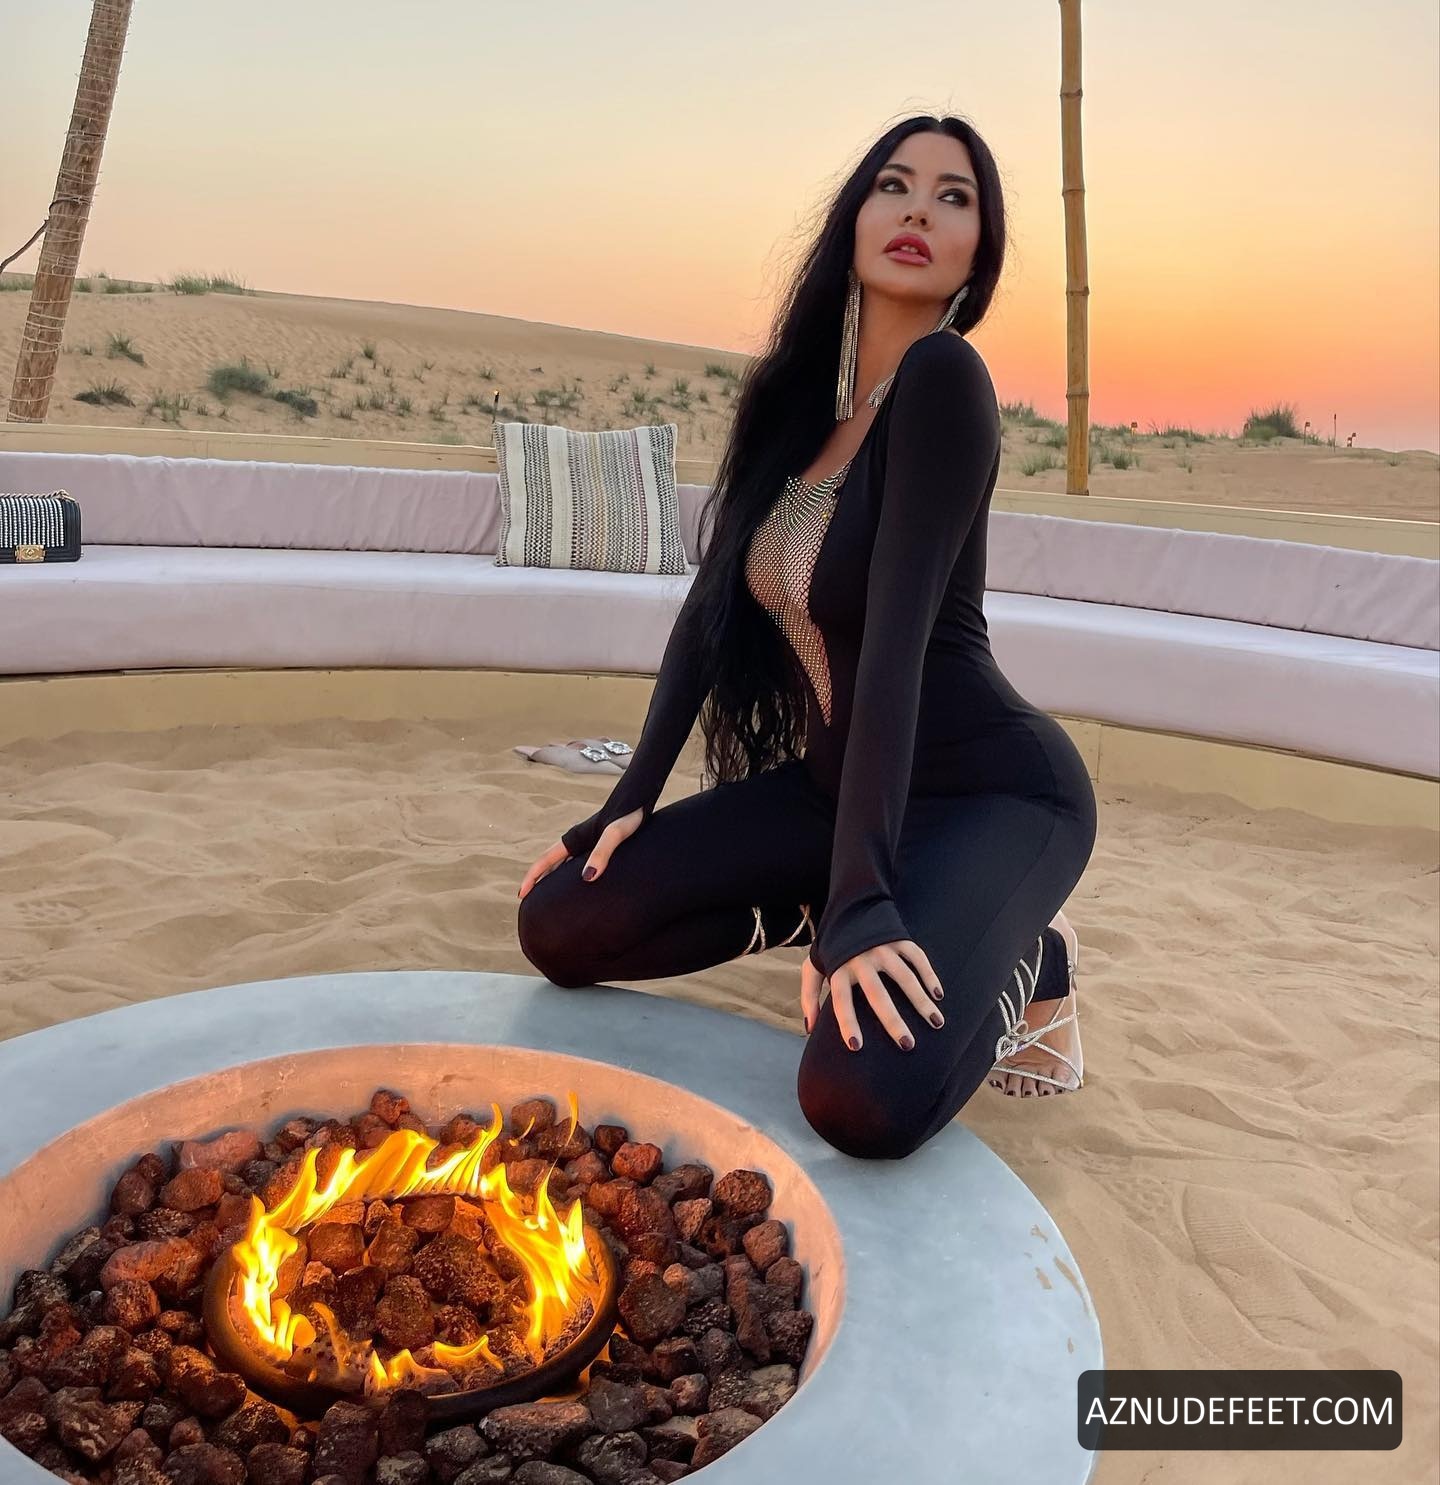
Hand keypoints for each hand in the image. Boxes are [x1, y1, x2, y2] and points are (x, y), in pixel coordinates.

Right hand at [516, 806, 645, 900]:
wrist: (640, 797)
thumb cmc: (629, 814)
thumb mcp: (615, 834)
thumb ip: (602, 853)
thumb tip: (587, 878)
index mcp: (575, 837)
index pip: (546, 860)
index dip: (532, 877)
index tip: (521, 894)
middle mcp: (578, 839)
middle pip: (550, 862)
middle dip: (538, 880)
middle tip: (529, 901)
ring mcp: (588, 840)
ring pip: (563, 862)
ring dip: (553, 877)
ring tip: (548, 897)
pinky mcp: (600, 842)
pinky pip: (577, 861)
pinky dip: (571, 874)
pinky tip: (579, 883)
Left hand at [800, 939, 943, 1050]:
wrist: (850, 906)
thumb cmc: (832, 946)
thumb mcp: (813, 966)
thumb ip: (810, 996)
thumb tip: (809, 1029)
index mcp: (839, 968)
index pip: (842, 1000)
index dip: (847, 1022)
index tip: (856, 1046)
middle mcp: (861, 959)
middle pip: (878, 994)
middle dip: (893, 1021)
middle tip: (907, 1044)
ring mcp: (882, 948)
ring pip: (904, 977)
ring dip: (921, 1001)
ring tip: (936, 1023)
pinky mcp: (899, 938)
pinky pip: (918, 958)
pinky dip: (929, 976)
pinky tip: (938, 996)